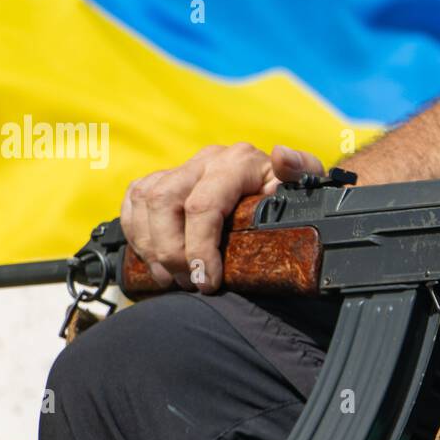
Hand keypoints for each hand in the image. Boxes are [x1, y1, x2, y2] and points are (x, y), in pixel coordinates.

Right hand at [121, 143, 323, 291]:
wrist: (277, 194)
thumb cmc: (291, 198)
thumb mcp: (306, 186)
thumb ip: (302, 171)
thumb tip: (281, 156)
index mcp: (237, 162)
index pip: (203, 205)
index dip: (198, 248)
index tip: (206, 281)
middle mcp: (206, 160)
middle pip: (164, 202)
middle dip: (170, 252)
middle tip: (188, 283)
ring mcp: (181, 168)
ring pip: (145, 201)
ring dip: (151, 246)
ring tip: (172, 277)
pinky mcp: (162, 179)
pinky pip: (133, 200)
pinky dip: (136, 232)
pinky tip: (153, 258)